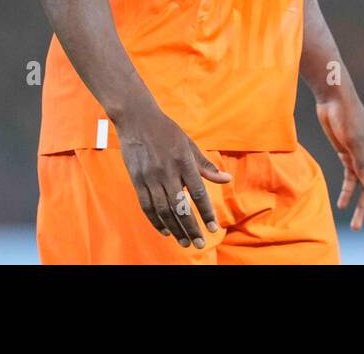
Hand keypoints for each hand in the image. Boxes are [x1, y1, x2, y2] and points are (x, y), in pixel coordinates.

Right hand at [114, 103, 231, 247]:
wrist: (137, 119)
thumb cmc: (167, 131)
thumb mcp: (189, 144)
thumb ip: (206, 165)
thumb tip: (227, 179)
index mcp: (183, 161)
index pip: (197, 192)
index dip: (206, 212)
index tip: (213, 228)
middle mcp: (167, 171)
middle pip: (179, 206)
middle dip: (191, 227)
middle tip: (199, 243)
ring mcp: (150, 177)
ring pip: (163, 210)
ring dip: (174, 229)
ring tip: (184, 242)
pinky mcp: (137, 180)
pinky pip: (146, 206)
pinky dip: (156, 221)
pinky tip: (165, 231)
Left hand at [316, 89, 363, 237]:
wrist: (332, 97)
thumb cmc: (346, 115)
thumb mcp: (353, 141)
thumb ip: (362, 166)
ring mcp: (362, 157)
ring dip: (360, 206)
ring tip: (354, 226)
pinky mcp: (348, 155)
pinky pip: (351, 179)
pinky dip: (347, 192)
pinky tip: (342, 205)